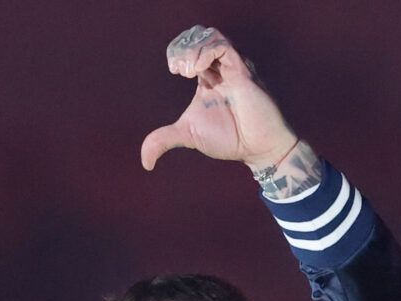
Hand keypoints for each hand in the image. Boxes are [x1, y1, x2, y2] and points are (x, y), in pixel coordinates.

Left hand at [140, 26, 297, 172]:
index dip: (178, 52)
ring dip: (194, 50)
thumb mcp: (187, 136)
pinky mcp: (242, 72)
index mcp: (206, 79)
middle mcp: (219, 70)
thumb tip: (146, 162)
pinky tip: (199, 71)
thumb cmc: (228, 139)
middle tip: (178, 68)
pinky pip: (224, 48)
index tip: (174, 69)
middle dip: (183, 47)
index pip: (189, 49)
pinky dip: (207, 53)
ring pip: (211, 38)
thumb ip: (164, 141)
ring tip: (187, 71)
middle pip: (199, 38)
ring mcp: (231, 69)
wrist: (254, 148)